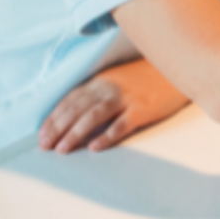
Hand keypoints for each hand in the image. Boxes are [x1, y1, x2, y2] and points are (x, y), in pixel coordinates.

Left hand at [38, 60, 186, 153]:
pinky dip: (107, 135)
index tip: (41, 135)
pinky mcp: (143, 109)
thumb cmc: (146, 80)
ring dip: (75, 133)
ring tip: (62, 149)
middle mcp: (109, 88)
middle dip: (58, 128)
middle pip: (77, 108)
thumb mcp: (117, 82)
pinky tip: (95, 147)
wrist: (178, 69)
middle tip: (44, 146)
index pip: (70, 100)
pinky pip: (122, 124)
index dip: (54, 118)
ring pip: (94, 115)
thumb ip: (97, 95)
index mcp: (100, 82)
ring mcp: (126, 98)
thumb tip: (73, 117)